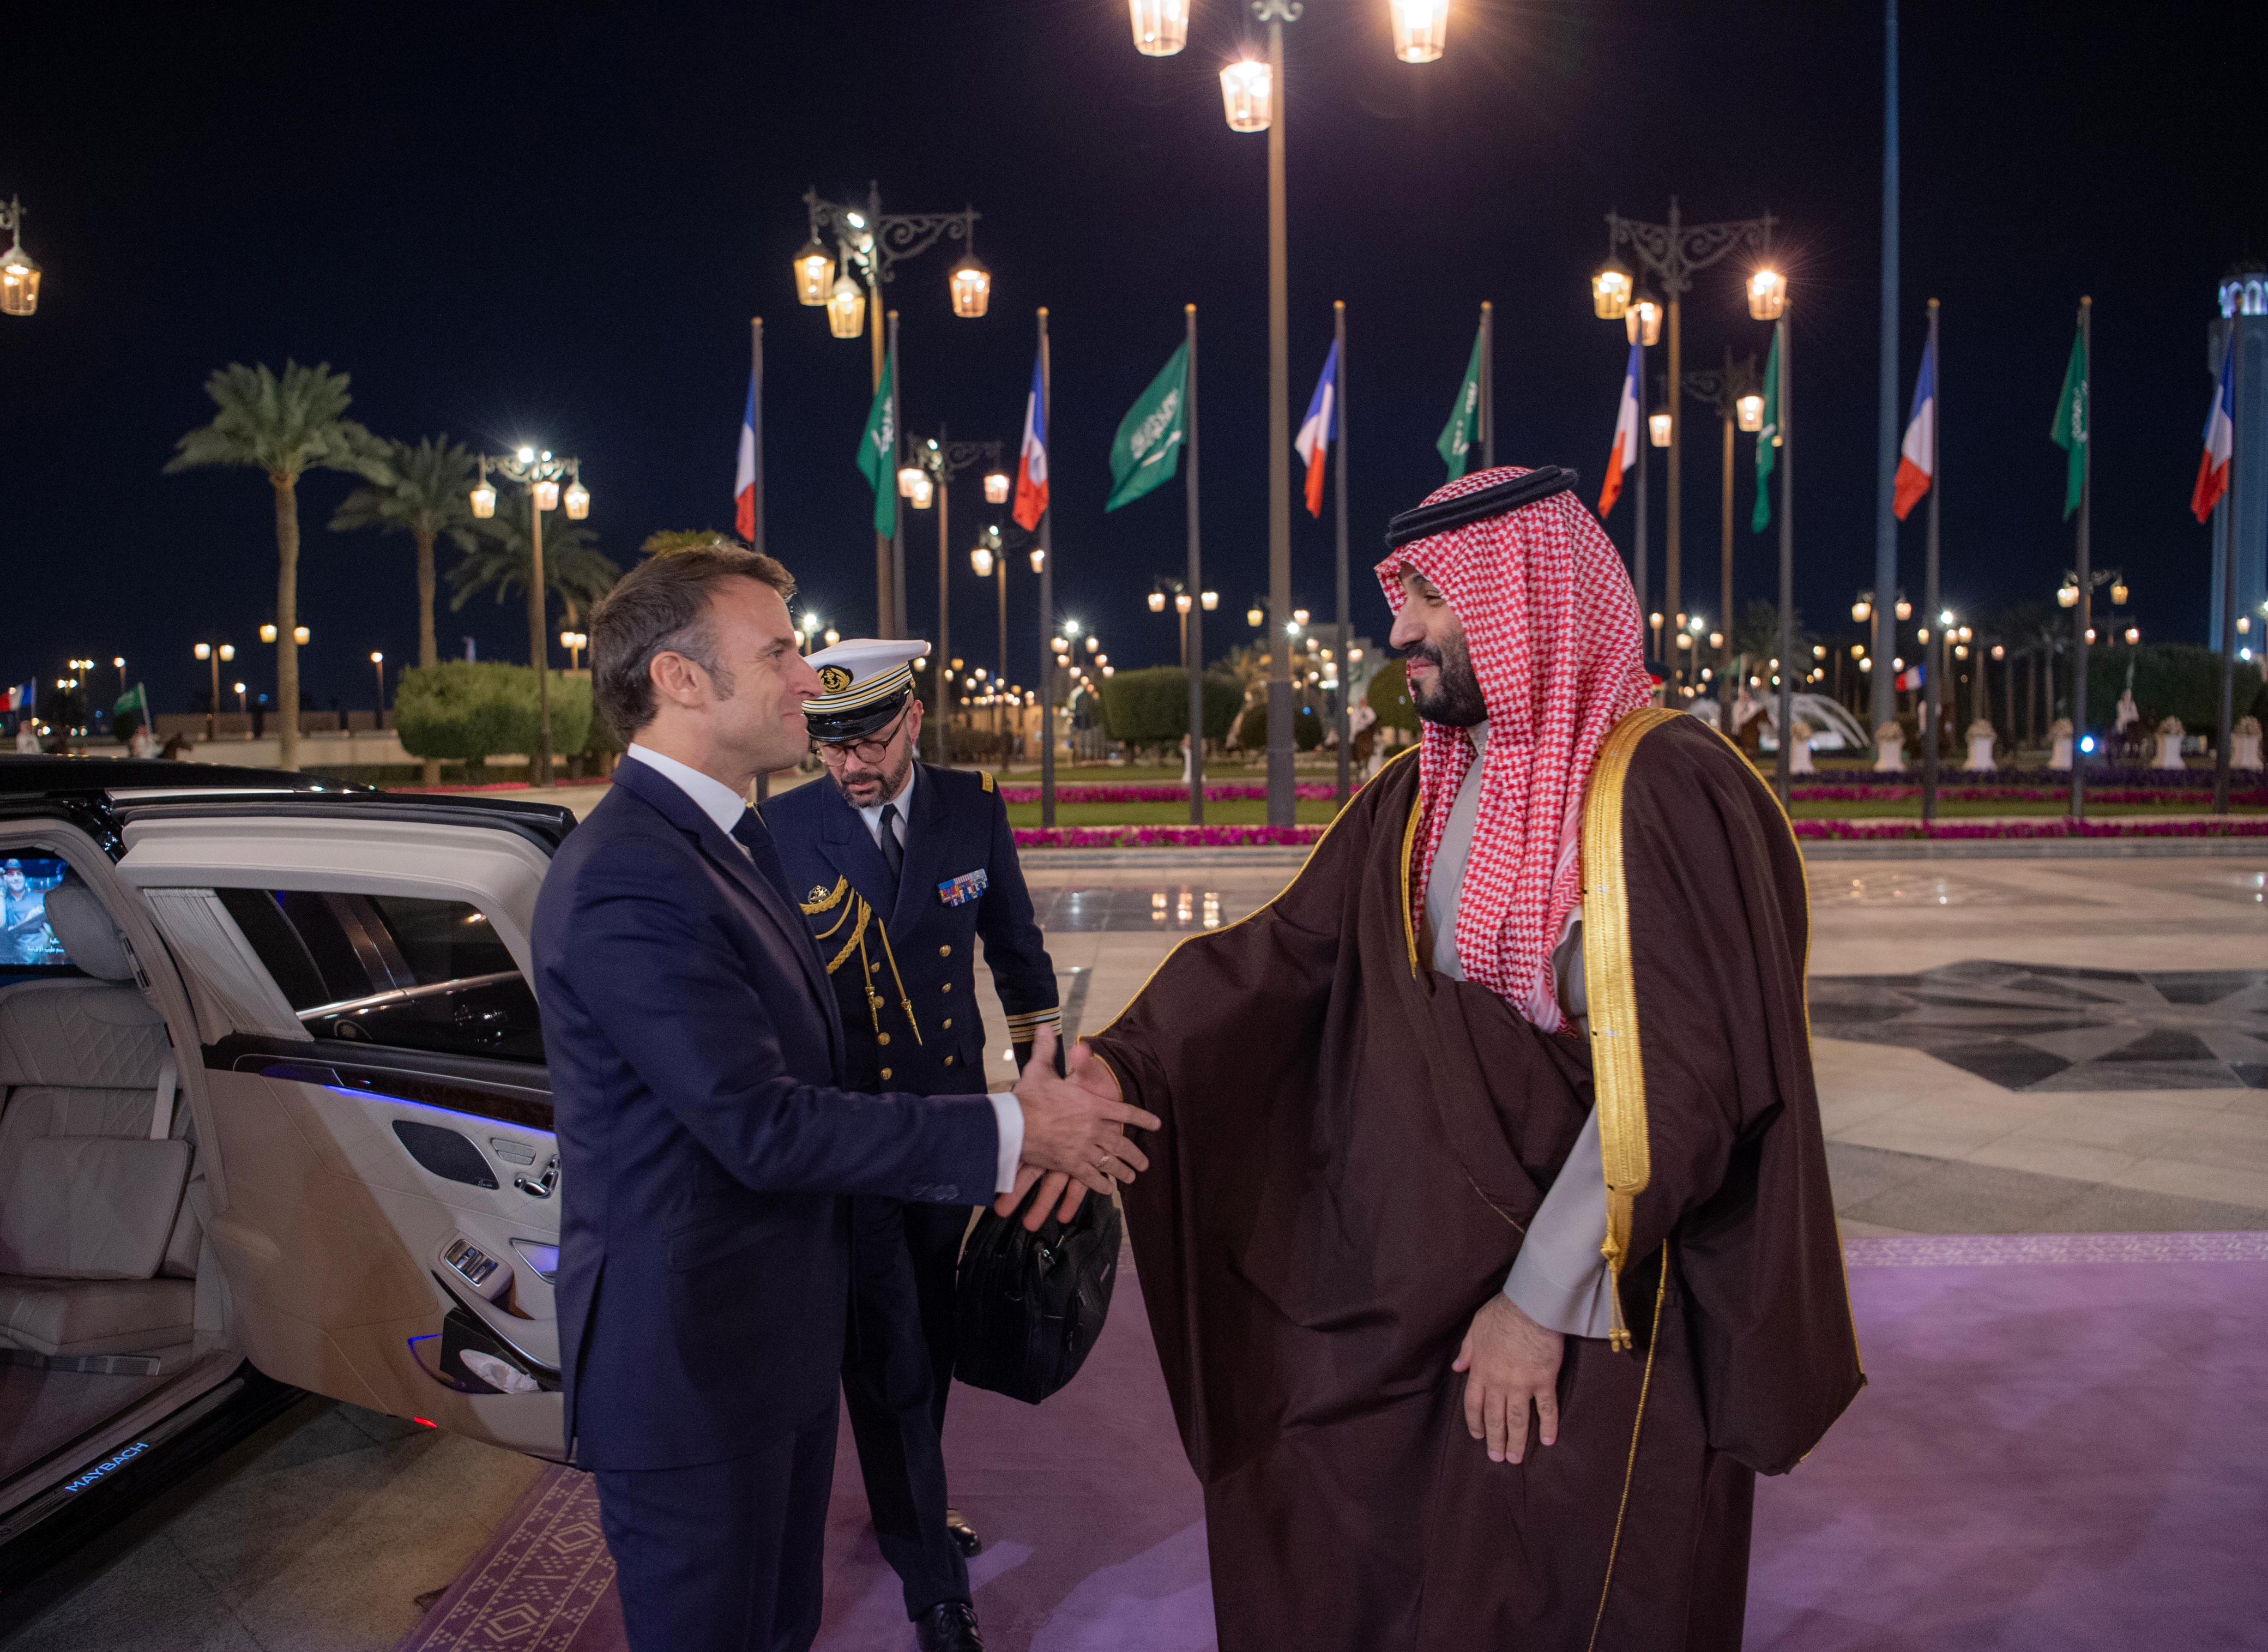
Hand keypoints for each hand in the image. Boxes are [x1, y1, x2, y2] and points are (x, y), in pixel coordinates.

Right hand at [998, 1027, 1159, 1222]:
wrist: (1014, 1124)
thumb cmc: (1028, 1096)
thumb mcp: (1040, 1069)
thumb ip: (1046, 1049)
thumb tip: (1045, 1026)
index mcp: (1092, 1104)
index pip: (1125, 1112)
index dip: (1142, 1118)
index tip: (1156, 1124)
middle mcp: (1093, 1128)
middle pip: (1121, 1143)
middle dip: (1135, 1154)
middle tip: (1145, 1163)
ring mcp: (1084, 1148)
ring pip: (1110, 1163)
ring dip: (1123, 1171)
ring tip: (1132, 1177)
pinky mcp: (1070, 1165)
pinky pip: (1091, 1178)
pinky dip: (1101, 1185)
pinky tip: (1107, 1190)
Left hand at [1452, 1294, 1563, 1464]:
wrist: (1530, 1307)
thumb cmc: (1502, 1314)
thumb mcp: (1475, 1329)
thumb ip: (1467, 1351)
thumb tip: (1457, 1368)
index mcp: (1481, 1371)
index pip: (1474, 1405)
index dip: (1475, 1423)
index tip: (1478, 1436)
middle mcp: (1499, 1383)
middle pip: (1495, 1418)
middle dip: (1495, 1440)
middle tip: (1497, 1458)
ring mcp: (1522, 1385)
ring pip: (1517, 1420)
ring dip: (1516, 1442)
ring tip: (1515, 1459)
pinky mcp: (1544, 1382)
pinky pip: (1546, 1409)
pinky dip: (1547, 1426)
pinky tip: (1548, 1441)